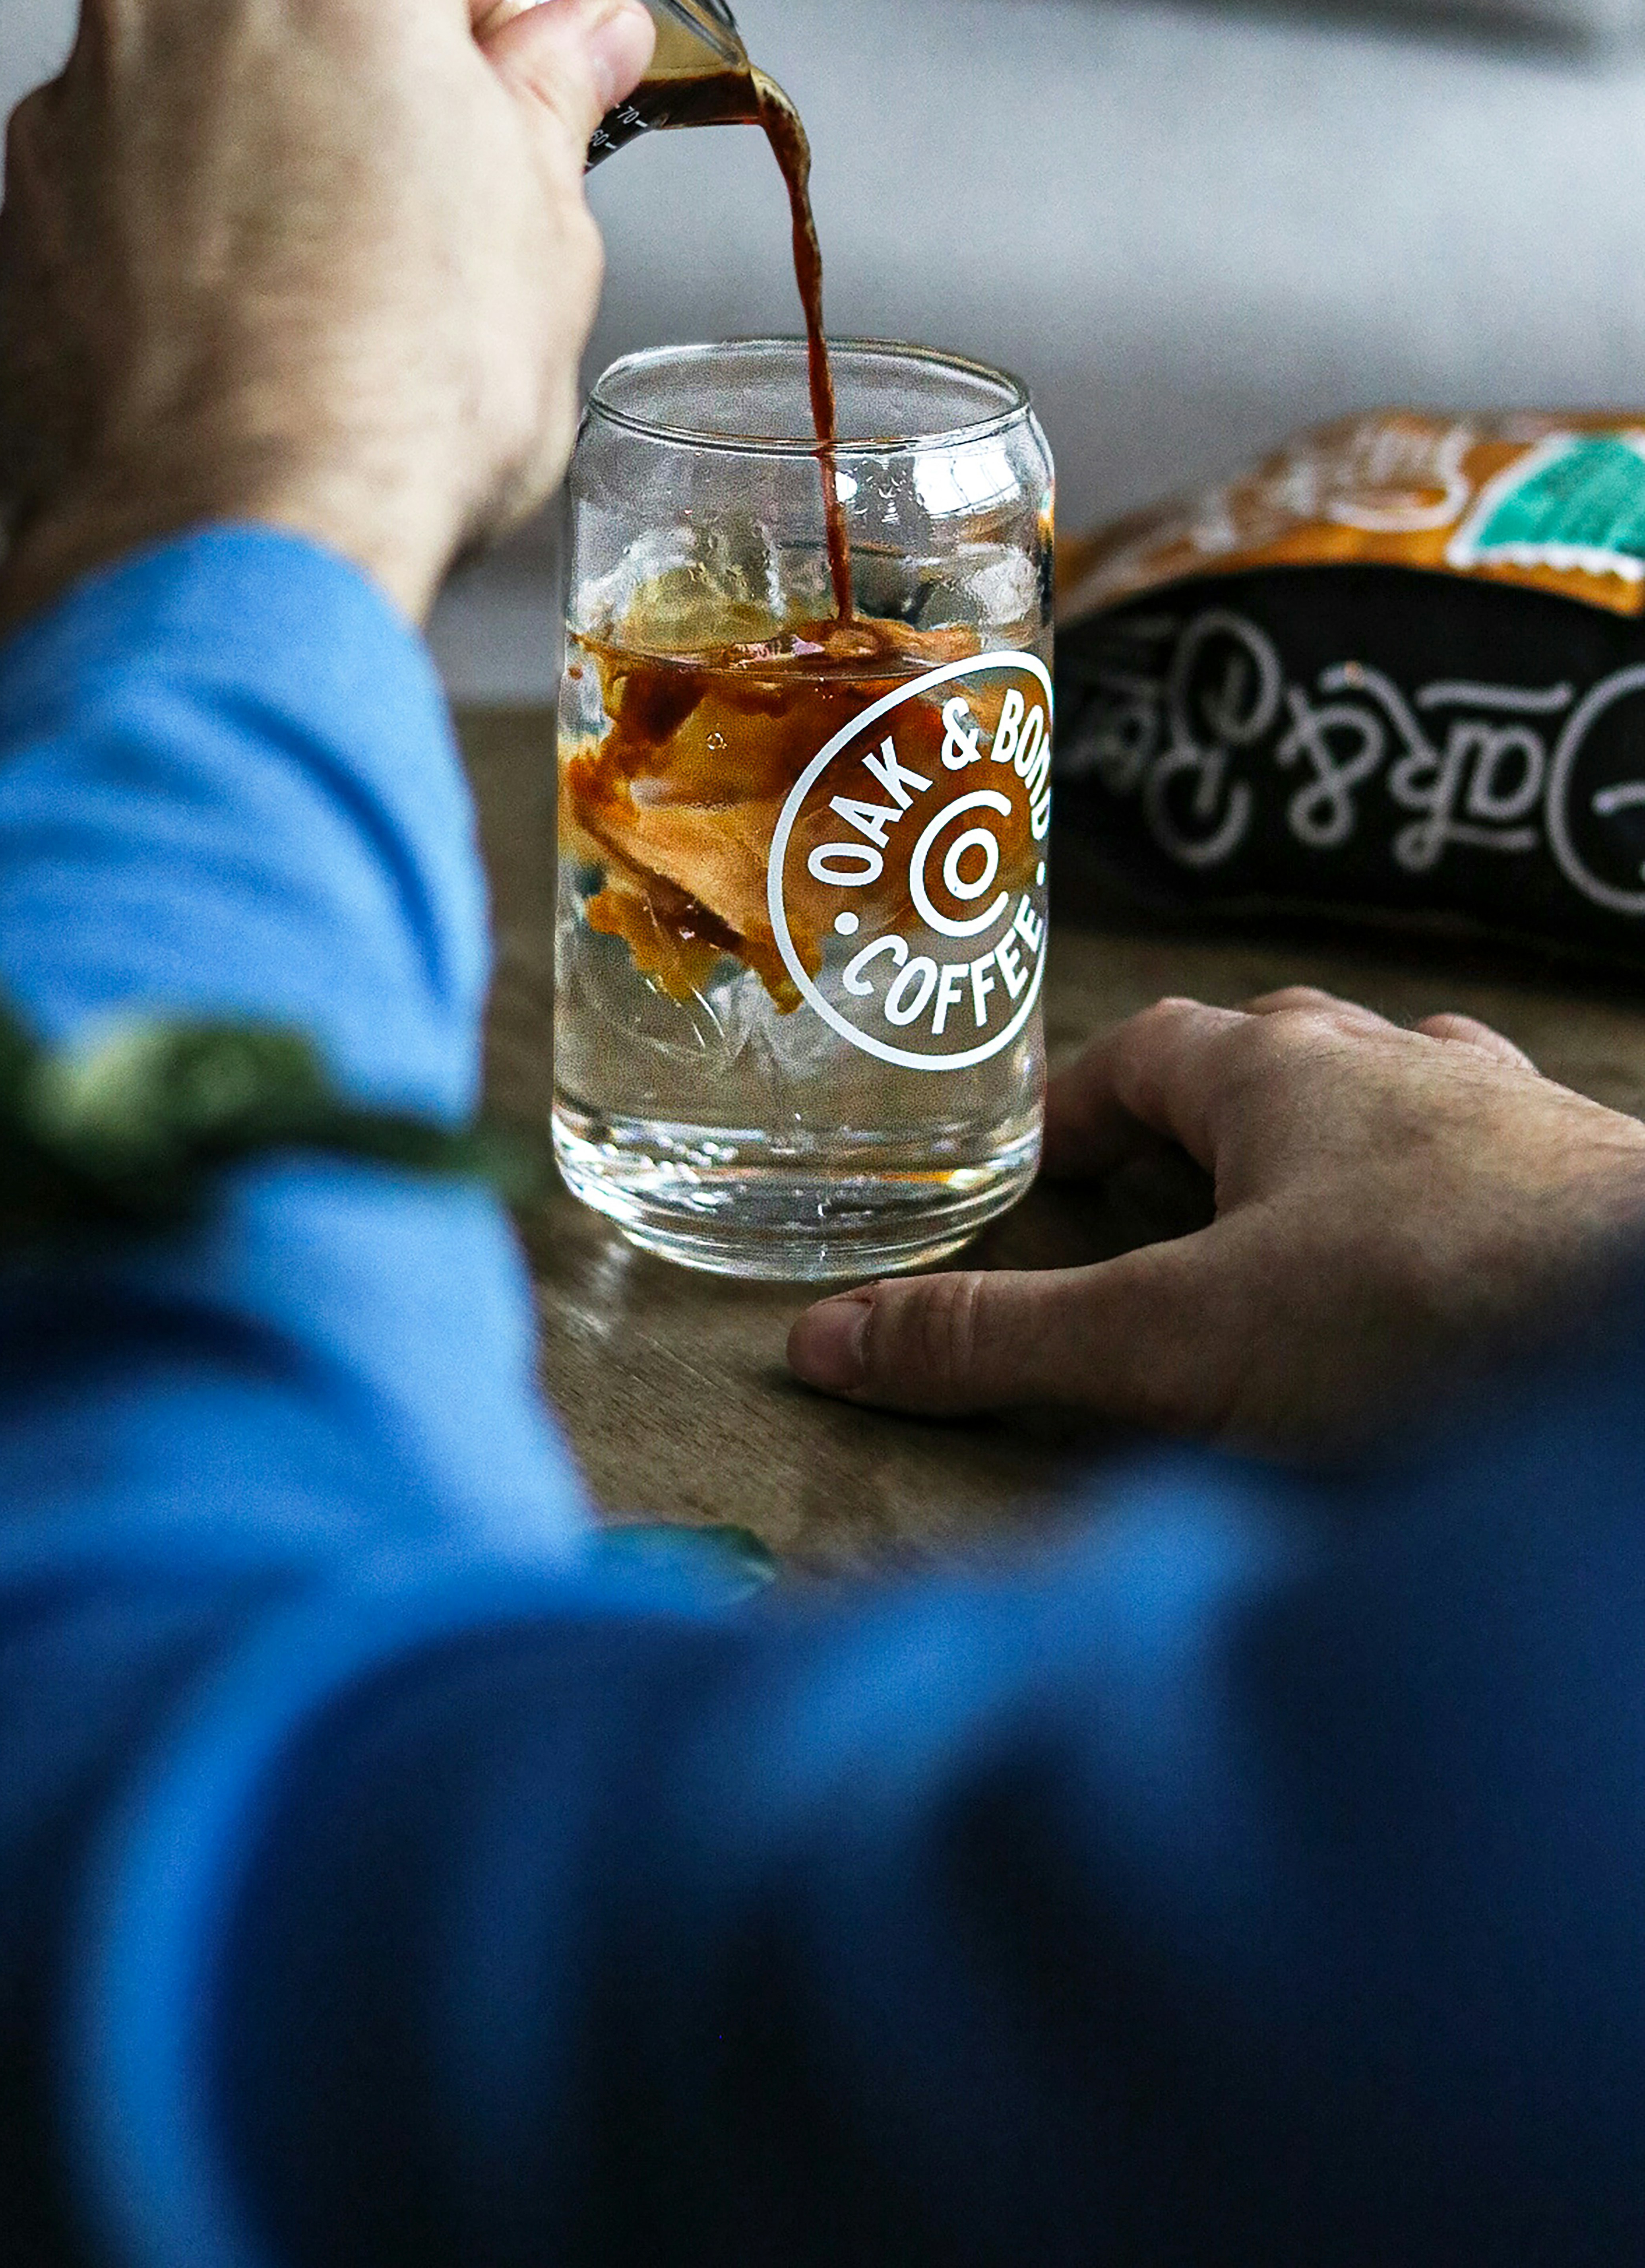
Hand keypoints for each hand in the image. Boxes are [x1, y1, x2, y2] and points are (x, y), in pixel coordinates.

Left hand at [0, 0, 654, 642]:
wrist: (229, 543)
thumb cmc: (398, 397)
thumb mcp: (544, 238)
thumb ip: (549, 108)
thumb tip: (587, 38)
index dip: (488, 50)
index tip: (511, 122)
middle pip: (301, 25)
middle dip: (360, 114)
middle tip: (421, 251)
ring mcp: (79, 110)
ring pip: (199, 118)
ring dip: (258, 189)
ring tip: (319, 325)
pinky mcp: (20, 226)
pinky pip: (119, 216)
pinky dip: (171, 268)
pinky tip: (233, 362)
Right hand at [789, 989, 1644, 1446]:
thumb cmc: (1424, 1311)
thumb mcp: (1176, 1341)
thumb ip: (1001, 1345)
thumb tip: (825, 1343)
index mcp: (1282, 1070)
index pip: (1144, 1048)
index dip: (1076, 1104)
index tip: (1032, 1165)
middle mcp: (1401, 1068)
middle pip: (1275, 1060)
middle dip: (1205, 1120)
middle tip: (1154, 1200)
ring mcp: (1513, 1124)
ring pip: (1400, 1101)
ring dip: (1339, 1150)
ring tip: (1303, 1227)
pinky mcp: (1597, 1196)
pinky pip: (1498, 1173)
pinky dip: (1448, 1210)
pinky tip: (1454, 1280)